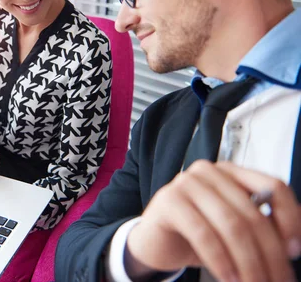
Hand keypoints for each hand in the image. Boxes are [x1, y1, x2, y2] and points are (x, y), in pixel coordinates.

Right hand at [126, 160, 300, 281]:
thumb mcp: (234, 230)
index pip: (273, 187)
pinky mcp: (169, 200)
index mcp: (232, 172)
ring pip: (231, 225)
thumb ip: (260, 227)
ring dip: (248, 262)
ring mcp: (186, 182)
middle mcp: (210, 171)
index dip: (290, 218)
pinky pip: (203, 233)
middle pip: (252, 213)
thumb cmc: (198, 236)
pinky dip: (220, 260)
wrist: (156, 243)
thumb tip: (291, 244)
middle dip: (270, 255)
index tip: (294, 250)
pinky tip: (228, 278)